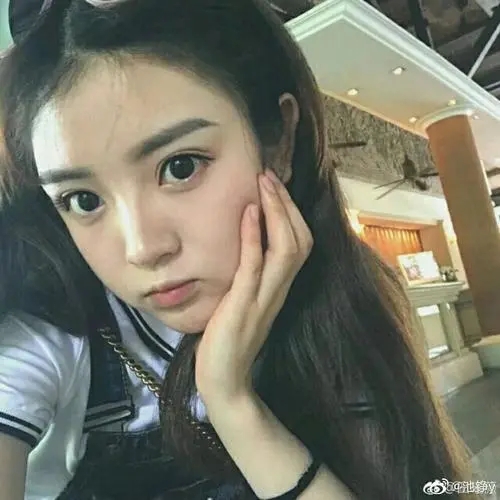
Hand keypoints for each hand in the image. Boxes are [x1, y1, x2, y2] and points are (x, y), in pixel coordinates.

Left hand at [195, 168, 312, 407]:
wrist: (224, 380)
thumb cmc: (229, 340)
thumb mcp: (244, 301)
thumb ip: (250, 277)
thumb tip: (243, 246)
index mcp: (279, 287)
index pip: (300, 244)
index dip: (292, 214)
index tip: (275, 187)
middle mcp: (278, 289)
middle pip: (300, 240)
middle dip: (286, 204)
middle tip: (270, 175)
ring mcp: (264, 297)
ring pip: (286, 248)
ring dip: (277, 212)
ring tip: (264, 184)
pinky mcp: (244, 304)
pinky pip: (254, 265)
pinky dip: (254, 236)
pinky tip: (249, 213)